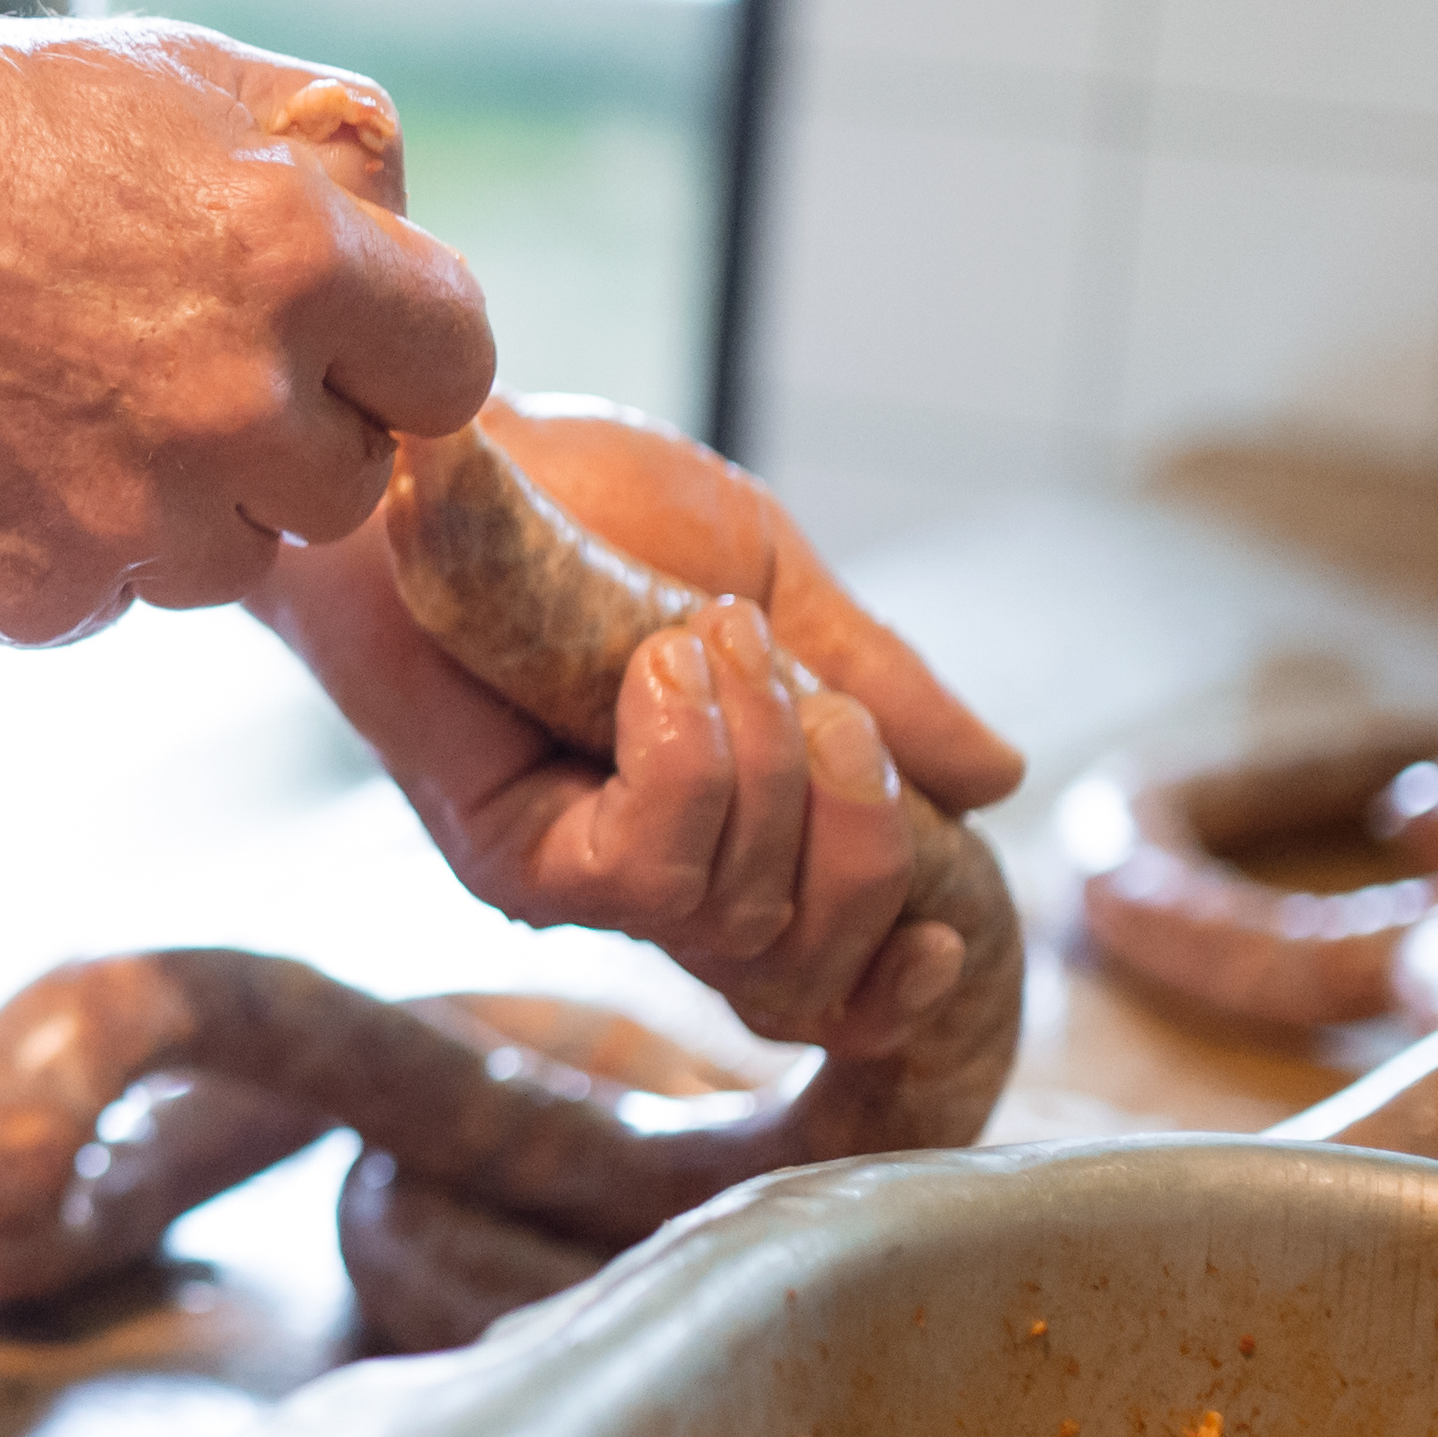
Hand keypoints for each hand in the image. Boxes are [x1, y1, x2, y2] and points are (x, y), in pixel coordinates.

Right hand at [0, 22, 494, 642]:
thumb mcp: (178, 71)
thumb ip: (329, 154)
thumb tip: (400, 228)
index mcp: (295, 260)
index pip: (454, 370)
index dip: (392, 358)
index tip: (330, 350)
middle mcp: (234, 403)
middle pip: (346, 490)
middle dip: (278, 442)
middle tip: (162, 370)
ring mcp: (136, 517)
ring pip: (226, 564)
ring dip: (170, 508)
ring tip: (56, 405)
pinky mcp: (37, 593)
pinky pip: (100, 606)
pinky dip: (53, 554)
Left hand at [255, 398, 1026, 1053]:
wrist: (439, 453)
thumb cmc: (586, 499)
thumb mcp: (770, 577)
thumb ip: (875, 679)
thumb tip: (998, 778)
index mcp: (732, 830)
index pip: (831, 983)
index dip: (899, 982)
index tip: (948, 926)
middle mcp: (658, 880)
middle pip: (816, 964)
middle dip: (860, 818)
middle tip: (805, 691)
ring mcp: (582, 883)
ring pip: (747, 915)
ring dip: (767, 760)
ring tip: (704, 641)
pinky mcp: (511, 863)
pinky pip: (654, 871)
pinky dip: (691, 758)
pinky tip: (653, 669)